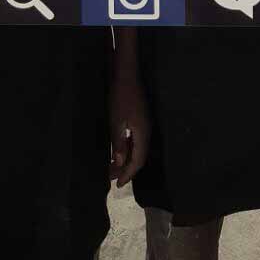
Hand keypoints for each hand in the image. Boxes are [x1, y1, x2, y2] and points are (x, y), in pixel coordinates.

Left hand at [110, 73, 149, 187]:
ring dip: (126, 159)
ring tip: (112, 167)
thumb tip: (120, 163)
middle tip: (112, 179)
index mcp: (143, 133)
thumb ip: (119, 143)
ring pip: (137, 148)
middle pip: (139, 156)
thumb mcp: (116, 121)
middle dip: (126, 169)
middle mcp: (147, 131)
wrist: (126, 75)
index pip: (138, 160)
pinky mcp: (140, 120)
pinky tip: (118, 151)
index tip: (118, 184)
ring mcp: (145, 125)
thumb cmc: (120, 97)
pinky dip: (127, 149)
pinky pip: (136, 140)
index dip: (128, 174)